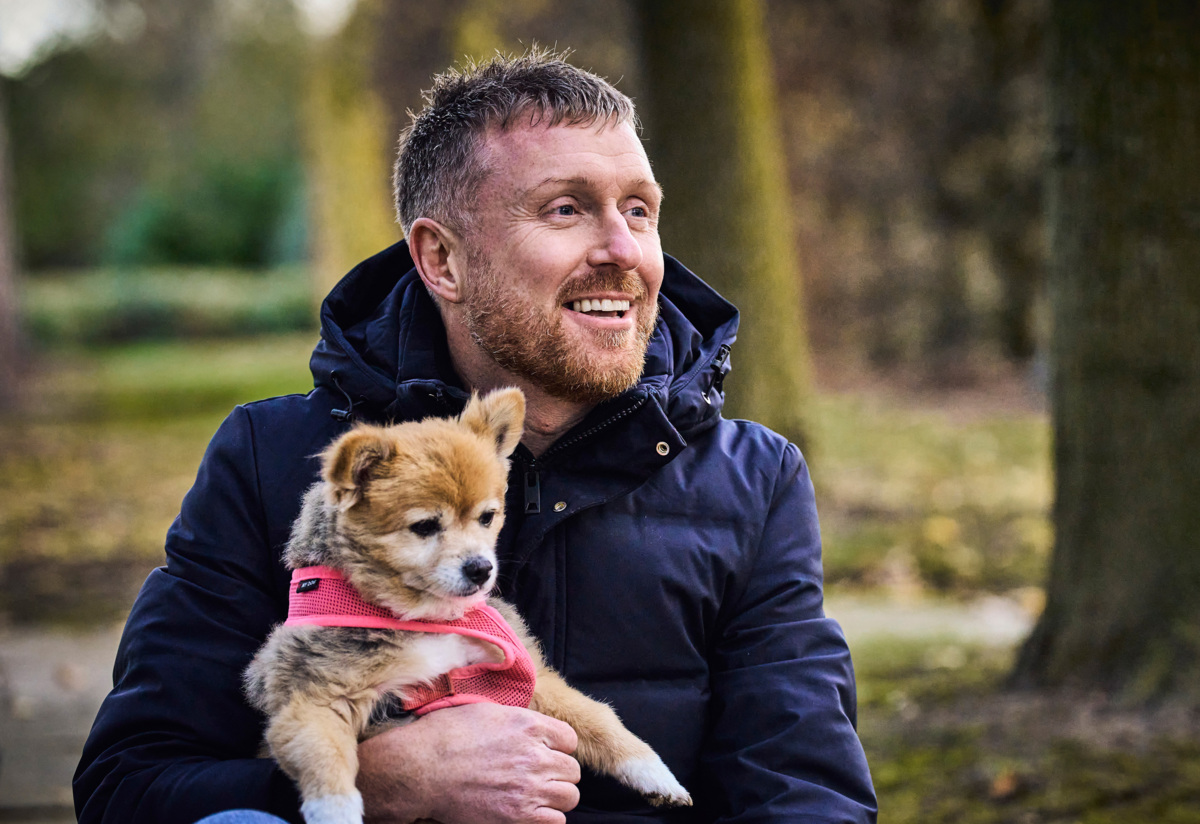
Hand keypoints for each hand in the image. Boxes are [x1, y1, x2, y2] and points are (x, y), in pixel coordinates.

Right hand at [358, 702, 580, 823]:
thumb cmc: (445, 736)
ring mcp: (528, 788)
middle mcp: (535, 756)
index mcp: (529, 725)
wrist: (420, 769)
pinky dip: (546, 817)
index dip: (557, 747)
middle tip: (537, 776)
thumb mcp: (486, 711)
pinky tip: (528, 811)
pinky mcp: (517, 816)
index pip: (569, 739)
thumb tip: (530, 729)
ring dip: (555, 796)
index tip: (544, 752)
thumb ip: (518, 721)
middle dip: (557, 773)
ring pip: (569, 796)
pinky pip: (555, 821)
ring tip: (534, 795)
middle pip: (572, 770)